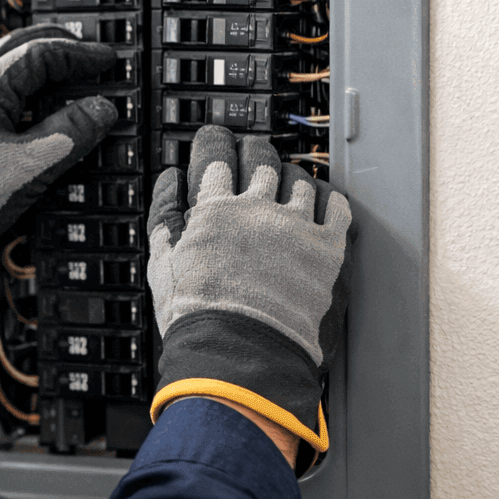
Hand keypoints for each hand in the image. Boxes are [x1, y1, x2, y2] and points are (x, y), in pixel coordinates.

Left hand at [0, 25, 117, 319]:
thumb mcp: (29, 166)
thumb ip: (71, 134)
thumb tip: (100, 110)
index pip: (42, 52)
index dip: (79, 55)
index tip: (105, 60)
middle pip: (17, 47)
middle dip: (57, 48)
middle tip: (87, 57)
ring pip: (0, 67)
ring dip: (36, 68)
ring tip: (65, 82)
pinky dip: (18, 90)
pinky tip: (30, 112)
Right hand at [147, 126, 351, 465]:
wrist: (240, 354)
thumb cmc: (198, 317)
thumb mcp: (161, 263)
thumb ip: (164, 215)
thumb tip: (170, 182)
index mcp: (214, 210)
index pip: (216, 159)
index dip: (215, 146)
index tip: (217, 144)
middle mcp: (256, 209)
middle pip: (261, 161)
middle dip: (255, 153)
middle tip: (253, 156)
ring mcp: (295, 227)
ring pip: (299, 180)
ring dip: (292, 177)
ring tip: (288, 184)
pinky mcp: (327, 249)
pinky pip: (337, 208)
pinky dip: (330, 200)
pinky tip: (324, 203)